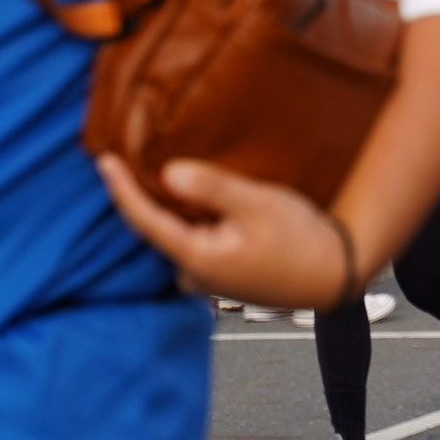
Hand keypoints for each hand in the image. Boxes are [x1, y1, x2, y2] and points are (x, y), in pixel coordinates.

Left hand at [98, 153, 353, 310]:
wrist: (336, 275)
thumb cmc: (303, 240)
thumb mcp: (258, 203)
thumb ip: (212, 188)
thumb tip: (168, 174)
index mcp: (197, 256)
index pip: (145, 219)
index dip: (121, 189)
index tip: (103, 160)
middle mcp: (196, 273)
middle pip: (158, 229)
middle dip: (146, 197)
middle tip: (132, 160)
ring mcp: (209, 279)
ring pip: (178, 237)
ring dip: (172, 210)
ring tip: (167, 178)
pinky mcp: (224, 277)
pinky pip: (195, 244)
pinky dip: (191, 222)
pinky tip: (201, 205)